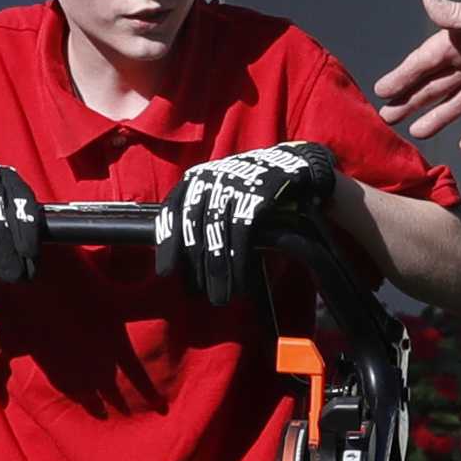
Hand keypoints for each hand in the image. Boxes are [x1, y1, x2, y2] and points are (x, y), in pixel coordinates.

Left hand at [155, 140, 340, 305]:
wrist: (293, 165)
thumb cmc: (251, 187)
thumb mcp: (221, 190)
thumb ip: (202, 213)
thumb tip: (187, 256)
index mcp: (196, 179)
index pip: (172, 212)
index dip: (168, 245)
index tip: (166, 272)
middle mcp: (210, 179)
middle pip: (195, 229)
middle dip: (197, 266)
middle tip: (201, 293)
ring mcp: (232, 184)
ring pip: (217, 233)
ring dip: (217, 269)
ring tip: (222, 295)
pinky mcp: (256, 194)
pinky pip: (242, 232)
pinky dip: (239, 259)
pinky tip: (241, 279)